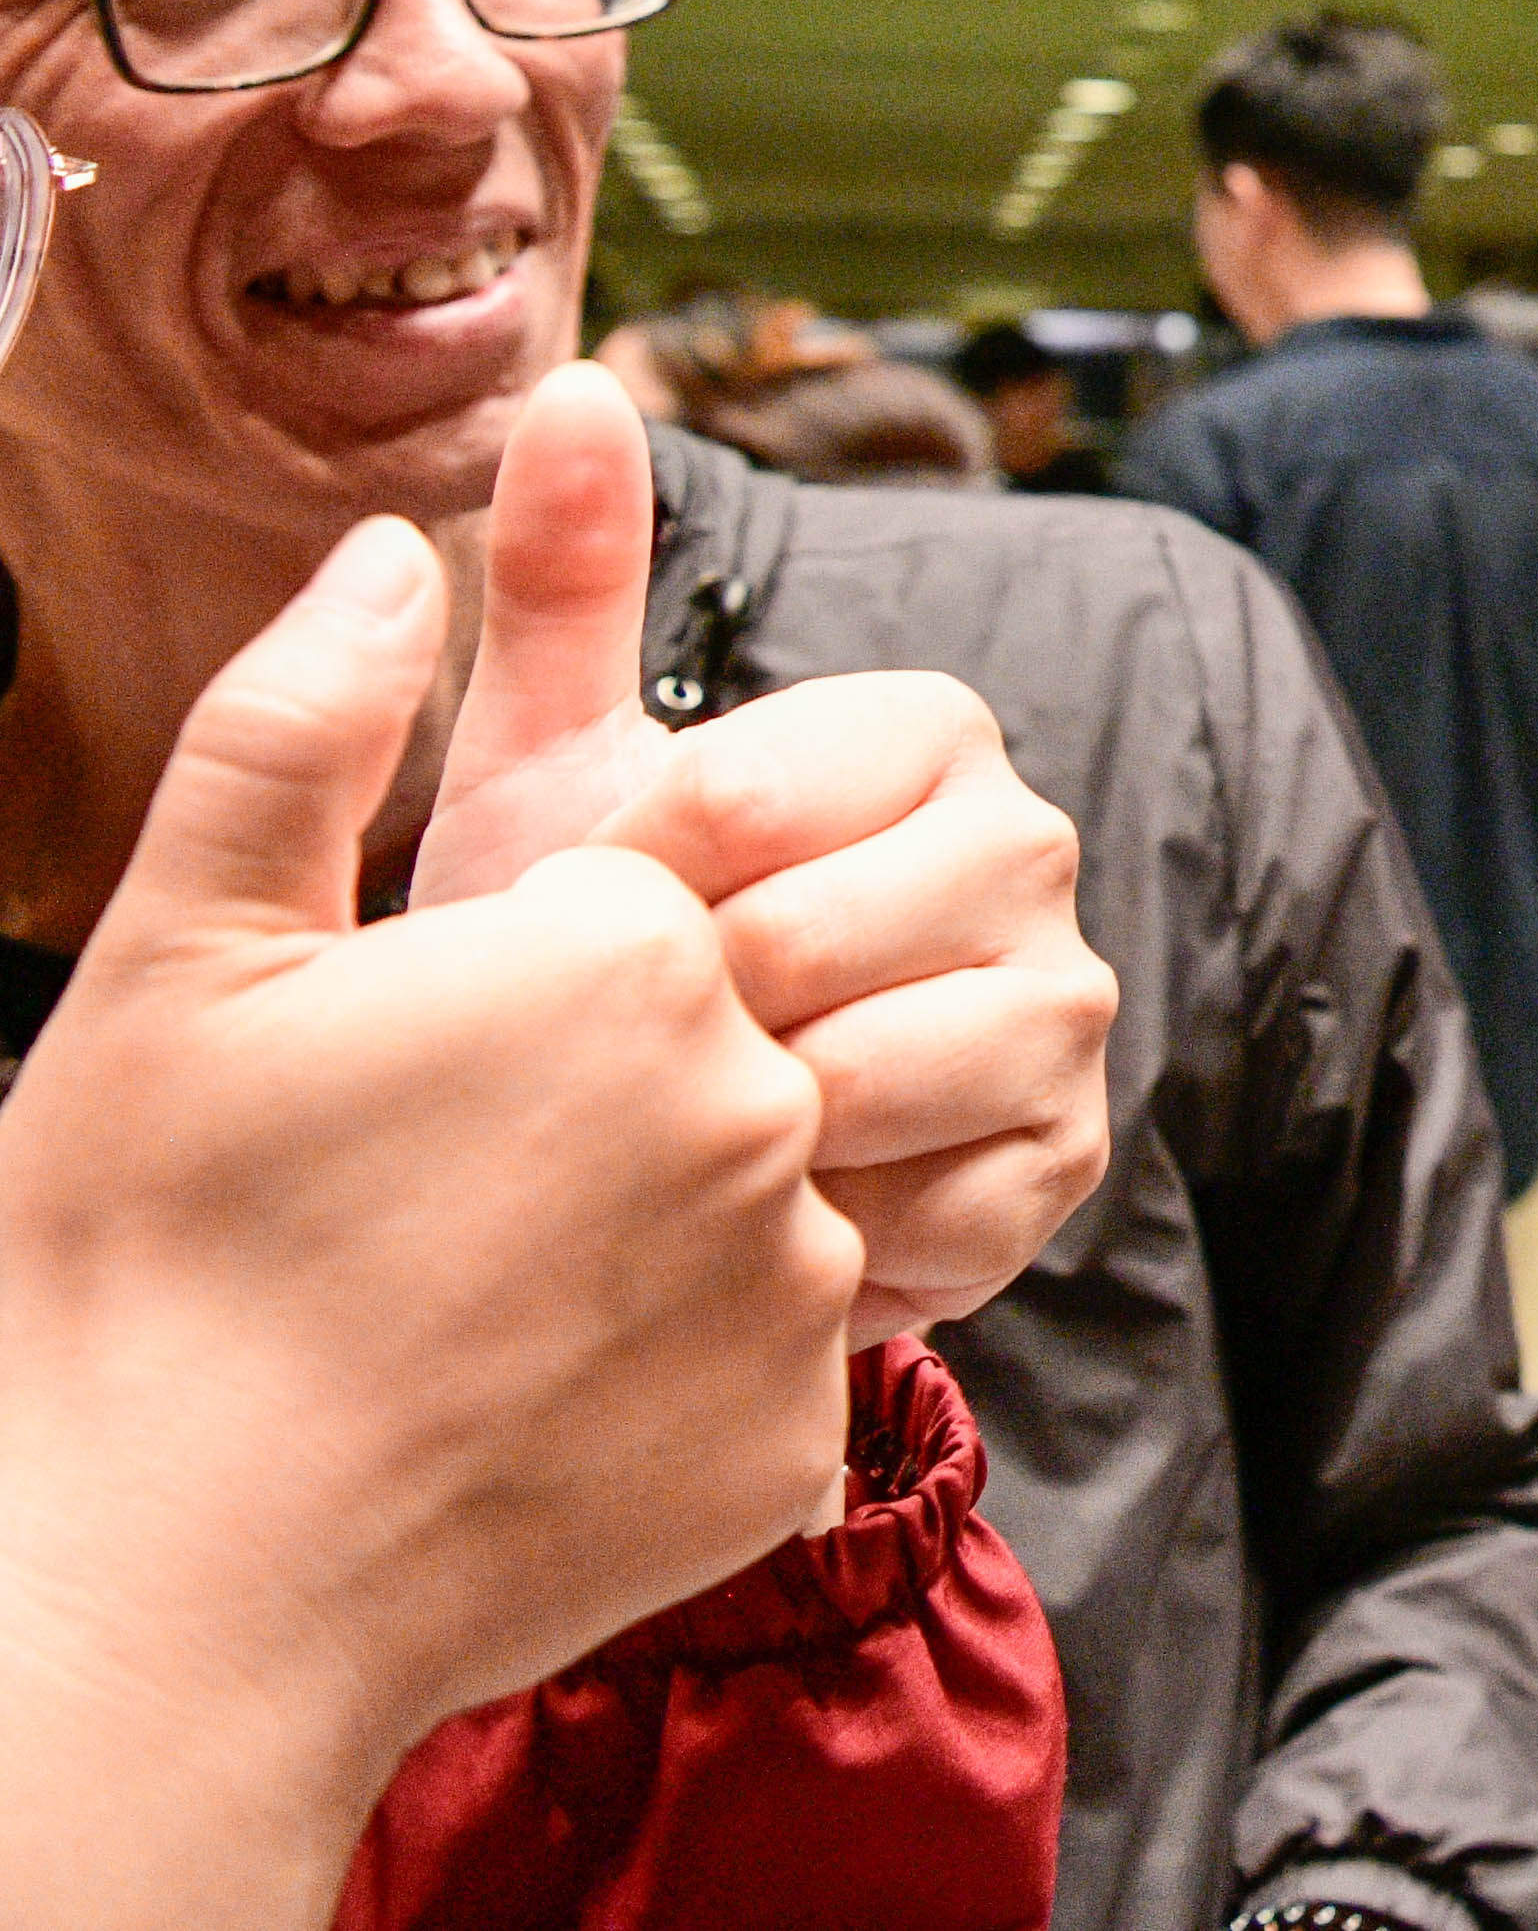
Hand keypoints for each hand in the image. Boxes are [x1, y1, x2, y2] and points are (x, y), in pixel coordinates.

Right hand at [0, 519, 857, 1795]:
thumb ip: (299, 723)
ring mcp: (796, 1284)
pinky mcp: (795, 1436)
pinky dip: (658, 1378)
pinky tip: (509, 1414)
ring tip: (455, 1310)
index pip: (638, 901)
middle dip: (582, 1098)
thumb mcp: (184, 956)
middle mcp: (760, 1103)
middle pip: (711, 1040)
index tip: (400, 1073)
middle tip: (412, 1206)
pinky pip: (760, 1361)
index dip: (505, 982)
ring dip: (632, 1234)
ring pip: (744, 1198)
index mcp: (632, 954)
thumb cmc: (136, 1259)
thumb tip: (382, 548)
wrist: (141, 1593)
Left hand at [416, 368, 1117, 1338]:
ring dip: (761, 1118)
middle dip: (697, 1005)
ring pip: (900, 1062)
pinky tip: (767, 1215)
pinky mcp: (1065, 1156)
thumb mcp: (547, 767)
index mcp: (928, 732)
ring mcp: (1065, 1006)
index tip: (584, 915)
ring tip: (694, 1130)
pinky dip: (829, 1225)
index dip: (643, 867)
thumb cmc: (584, 955)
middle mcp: (1032, 849)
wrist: (621, 1174)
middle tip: (630, 1038)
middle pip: (837, 930)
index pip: (776, 782)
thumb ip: (563, 576)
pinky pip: (942, 1195)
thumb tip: (574, 378)